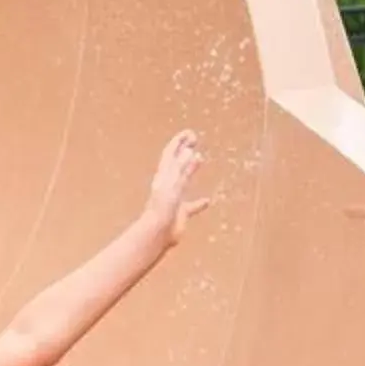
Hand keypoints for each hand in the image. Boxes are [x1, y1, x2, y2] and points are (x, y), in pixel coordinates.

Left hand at [143, 130, 213, 247]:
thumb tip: (190, 151)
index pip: (171, 154)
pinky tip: (207, 201)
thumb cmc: (162, 209)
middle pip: (176, 162)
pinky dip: (199, 202)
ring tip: (200, 159)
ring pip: (183, 180)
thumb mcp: (174, 186)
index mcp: (164, 176)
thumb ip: (182, 170)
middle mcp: (168, 185)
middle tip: (194, 138)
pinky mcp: (180, 213)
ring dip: (190, 168)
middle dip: (184, 149)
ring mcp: (174, 198)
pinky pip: (191, 205)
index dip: (179, 142)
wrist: (157, 234)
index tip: (189, 132)